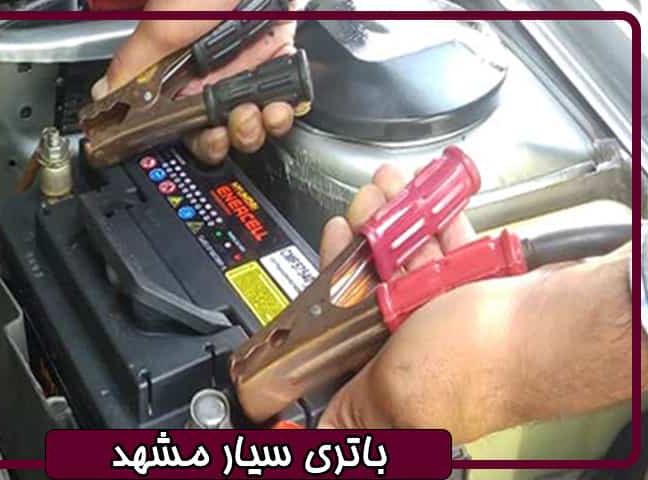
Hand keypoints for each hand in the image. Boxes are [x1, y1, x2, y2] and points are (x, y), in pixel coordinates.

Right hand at [91, 0, 297, 164]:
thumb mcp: (163, 23)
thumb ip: (133, 62)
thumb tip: (103, 93)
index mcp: (175, 71)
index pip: (176, 122)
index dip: (187, 138)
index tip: (200, 139)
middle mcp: (209, 76)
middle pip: (214, 131)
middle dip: (222, 140)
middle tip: (224, 129)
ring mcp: (243, 71)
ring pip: (249, 122)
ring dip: (253, 129)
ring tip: (253, 112)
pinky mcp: (276, 63)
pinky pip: (282, 101)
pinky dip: (282, 111)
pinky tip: (279, 104)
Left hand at [316, 164, 637, 443]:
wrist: (557, 329)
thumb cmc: (484, 363)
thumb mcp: (397, 390)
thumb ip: (354, 409)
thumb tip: (324, 436)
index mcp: (398, 385)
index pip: (347, 334)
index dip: (336, 283)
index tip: (335, 241)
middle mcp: (425, 356)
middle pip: (378, 289)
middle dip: (366, 242)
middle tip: (364, 206)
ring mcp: (455, 322)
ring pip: (413, 265)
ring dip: (398, 224)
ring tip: (390, 188)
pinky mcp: (482, 296)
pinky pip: (450, 254)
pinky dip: (437, 227)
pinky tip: (430, 203)